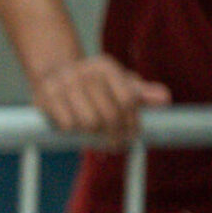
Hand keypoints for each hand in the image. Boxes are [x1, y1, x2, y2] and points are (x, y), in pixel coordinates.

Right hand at [30, 55, 168, 144]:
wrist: (53, 70)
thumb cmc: (92, 82)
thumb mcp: (118, 83)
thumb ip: (140, 93)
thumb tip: (165, 99)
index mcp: (106, 67)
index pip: (127, 100)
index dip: (131, 122)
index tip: (132, 136)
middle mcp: (86, 72)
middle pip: (108, 115)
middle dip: (114, 135)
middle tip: (115, 145)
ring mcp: (65, 84)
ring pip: (88, 123)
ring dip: (92, 135)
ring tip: (93, 136)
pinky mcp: (46, 96)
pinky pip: (67, 125)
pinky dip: (72, 131)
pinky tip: (73, 129)